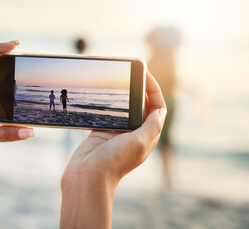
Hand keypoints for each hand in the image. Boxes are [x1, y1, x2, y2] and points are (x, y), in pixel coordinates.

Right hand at [60, 72, 166, 228]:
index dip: (154, 90)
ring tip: (120, 78)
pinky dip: (109, 102)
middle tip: (132, 72)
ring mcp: (118, 132)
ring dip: (124, 94)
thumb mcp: (139, 142)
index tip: (146, 74)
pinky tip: (105, 93)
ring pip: (125, 107)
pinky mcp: (102, 131)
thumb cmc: (113, 162)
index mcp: (147, 135)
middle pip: (142, 105)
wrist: (87, 177)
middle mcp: (135, 133)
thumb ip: (152, 125)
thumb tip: (162, 110)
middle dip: (140, 88)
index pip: (157, 108)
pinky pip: (109, 112)